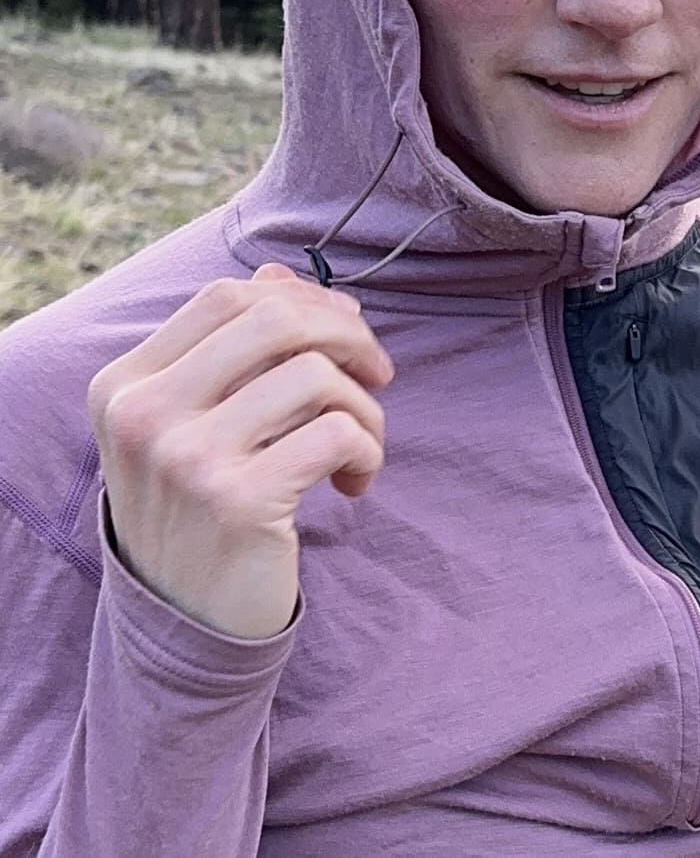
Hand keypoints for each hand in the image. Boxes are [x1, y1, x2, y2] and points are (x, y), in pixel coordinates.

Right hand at [87, 263, 393, 639]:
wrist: (188, 621)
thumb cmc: (205, 506)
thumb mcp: (195, 423)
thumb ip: (231, 348)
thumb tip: (281, 273)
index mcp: (126, 384)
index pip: (228, 297)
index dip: (305, 301)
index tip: (347, 332)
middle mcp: (145, 415)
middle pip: (276, 321)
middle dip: (348, 337)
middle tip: (377, 374)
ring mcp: (187, 459)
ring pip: (316, 376)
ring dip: (365, 408)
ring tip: (361, 448)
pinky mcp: (239, 502)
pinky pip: (340, 434)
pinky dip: (368, 453)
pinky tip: (354, 485)